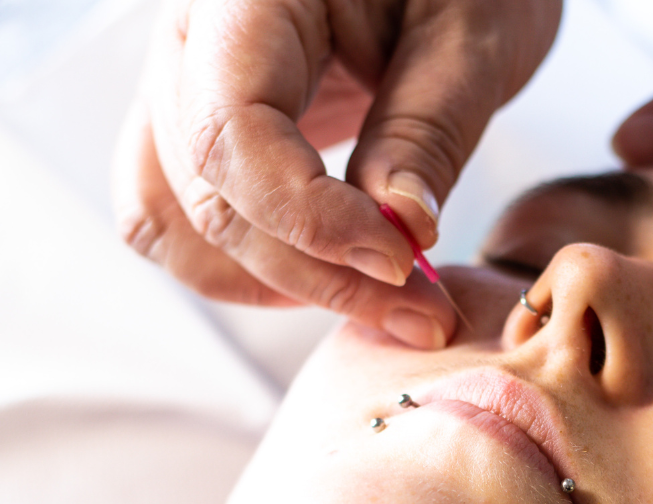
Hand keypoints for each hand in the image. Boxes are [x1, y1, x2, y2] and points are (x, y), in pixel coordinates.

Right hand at [113, 0, 561, 346]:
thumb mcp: (471, 37)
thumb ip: (427, 129)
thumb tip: (397, 230)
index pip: (233, 131)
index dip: (309, 218)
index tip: (398, 262)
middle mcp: (194, 39)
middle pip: (208, 192)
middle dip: (315, 271)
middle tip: (422, 313)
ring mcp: (190, 85)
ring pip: (176, 218)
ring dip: (277, 282)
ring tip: (385, 304)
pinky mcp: (211, 124)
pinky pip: (184, 214)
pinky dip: (252, 265)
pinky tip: (335, 278)